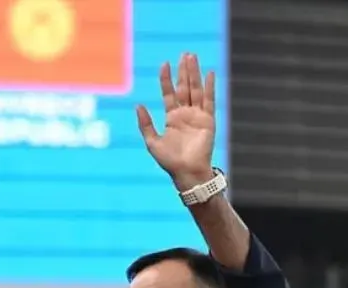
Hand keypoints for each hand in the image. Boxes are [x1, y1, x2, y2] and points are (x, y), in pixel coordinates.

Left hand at [136, 53, 216, 189]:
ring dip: (195, 74)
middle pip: (184, 87)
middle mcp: (185, 114)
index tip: (164, 64)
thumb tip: (138, 104)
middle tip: (184, 54)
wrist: (187, 173)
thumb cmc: (170, 161)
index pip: (169, 93)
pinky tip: (210, 73)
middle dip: (184, 71)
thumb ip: (145, 124)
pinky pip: (209, 100)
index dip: (166, 79)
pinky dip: (210, 87)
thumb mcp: (152, 142)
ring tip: (193, 57)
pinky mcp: (208, 120)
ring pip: (196, 90)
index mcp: (172, 118)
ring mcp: (197, 116)